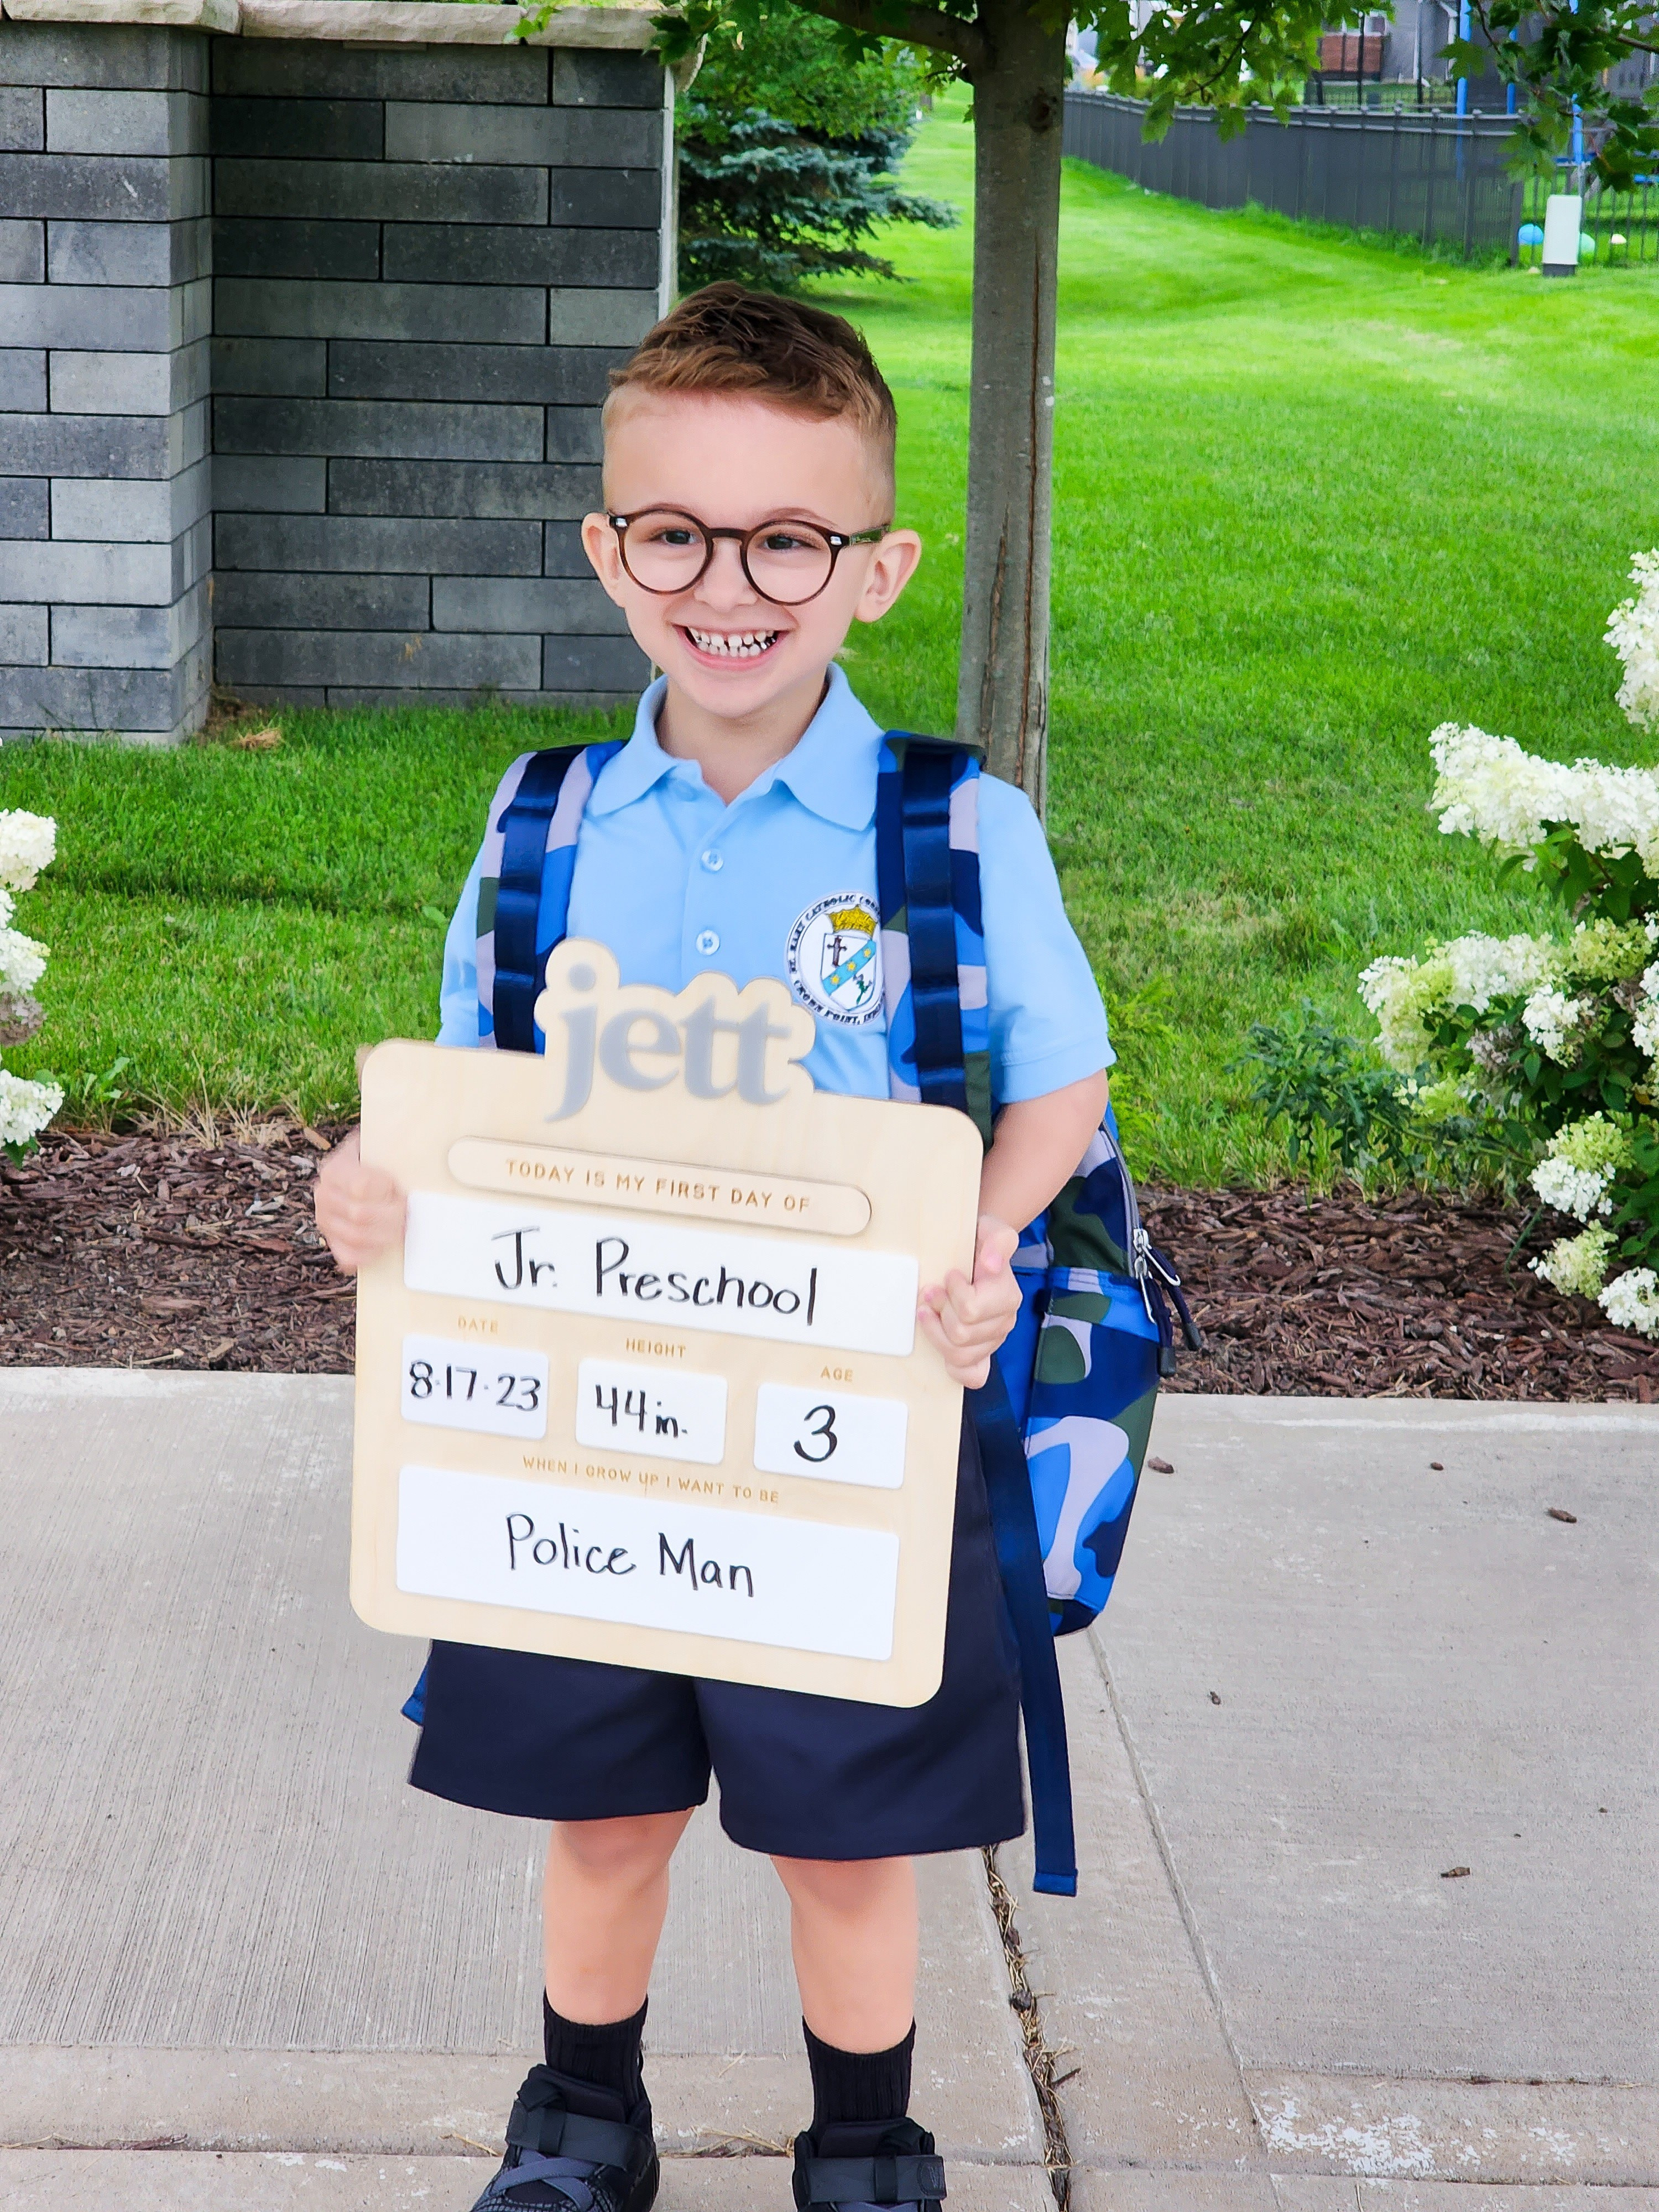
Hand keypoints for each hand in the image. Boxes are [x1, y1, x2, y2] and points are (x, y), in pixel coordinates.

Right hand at [314, 1126, 406, 1273]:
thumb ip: (396, 1154)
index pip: (362, 1187)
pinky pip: (349, 1256)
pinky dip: (371, 1254)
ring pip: (356, 1237)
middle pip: (360, 1215)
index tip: (401, 1187)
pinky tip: (385, 1244)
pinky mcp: (331, 1239)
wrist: (366, 1166)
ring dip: (386, 1234)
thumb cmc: (381, 1159)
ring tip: (401, 1225)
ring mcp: (325, 1218)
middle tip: (408, 1211)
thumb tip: (423, 1157)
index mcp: (336, 1168)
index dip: (387, 1190)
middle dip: (392, 1216)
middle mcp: (324, 1194)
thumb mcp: (385, 1147)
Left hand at [917, 1214, 1021, 1389]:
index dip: (952, 1293)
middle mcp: (1004, 1321)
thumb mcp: (991, 1228)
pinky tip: (944, 1347)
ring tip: (928, 1312)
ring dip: (936, 1333)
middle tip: (932, 1292)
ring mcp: (993, 1341)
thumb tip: (991, 1265)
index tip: (949, 1274)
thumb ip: (998, 1240)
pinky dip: (956, 1368)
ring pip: (959, 1356)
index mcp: (1008, 1296)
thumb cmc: (980, 1241)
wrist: (979, 1250)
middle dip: (939, 1312)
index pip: (970, 1310)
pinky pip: (973, 1377)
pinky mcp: (983, 1354)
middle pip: (961, 1335)